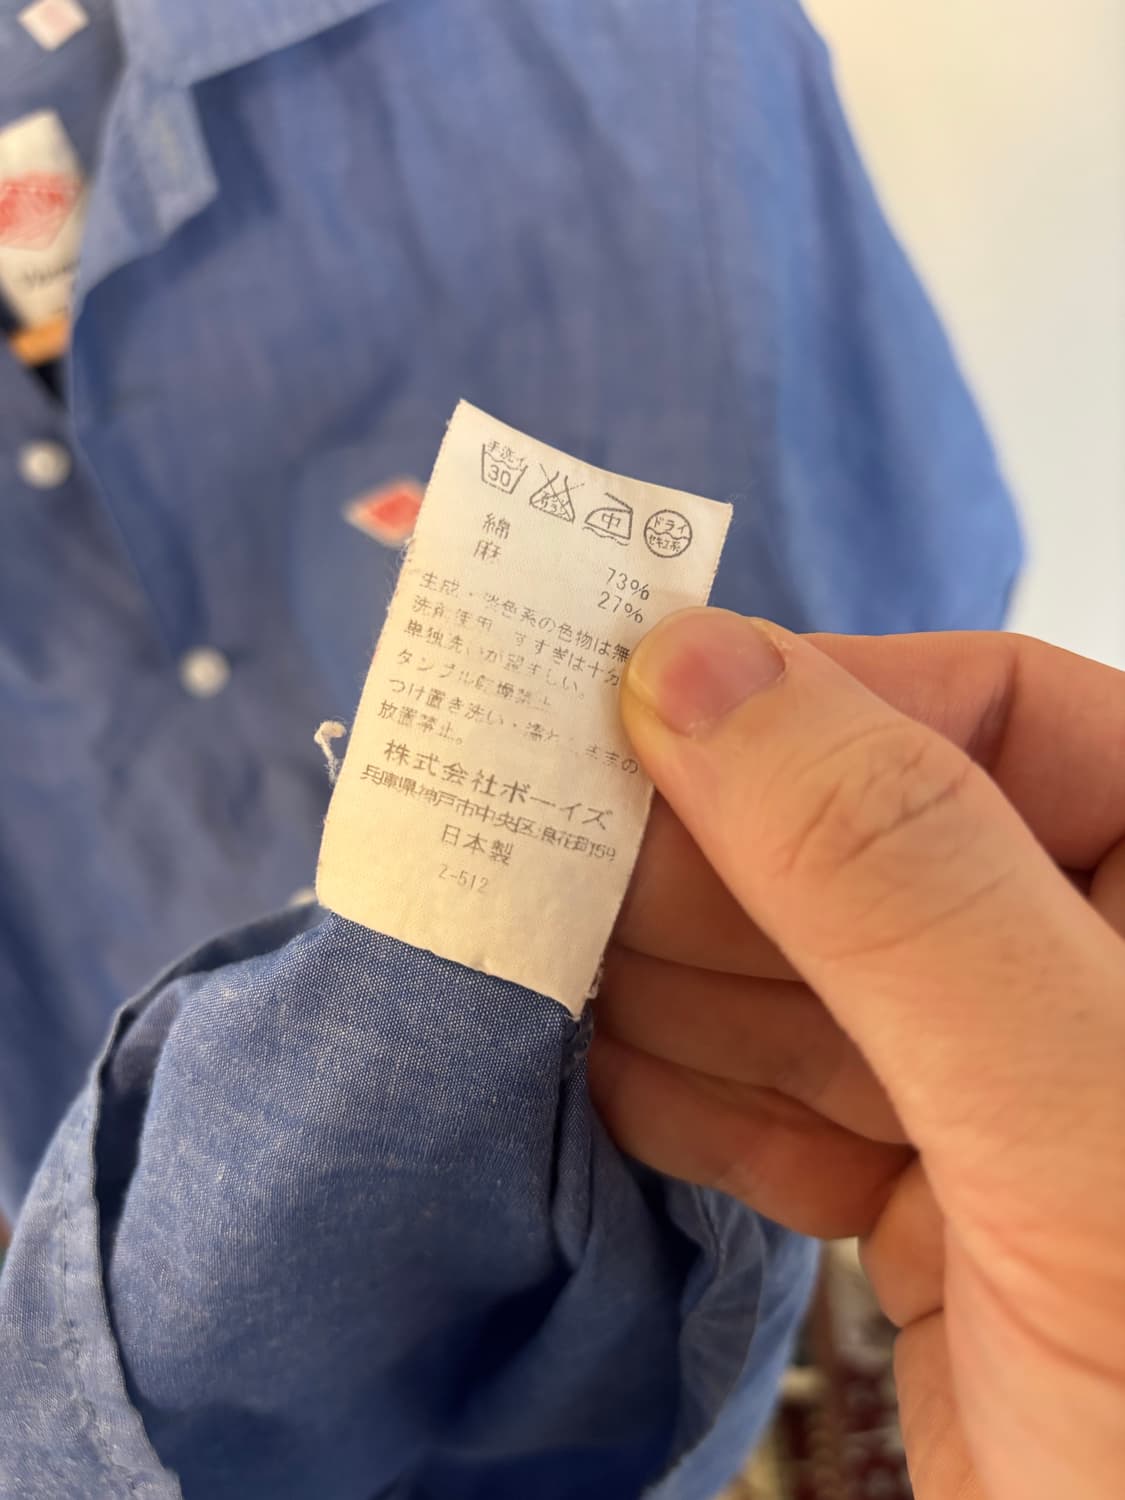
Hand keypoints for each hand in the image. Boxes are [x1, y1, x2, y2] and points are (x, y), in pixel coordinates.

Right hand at [591, 611, 1124, 1499]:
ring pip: (800, 965)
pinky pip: (785, 1092)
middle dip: (707, 863)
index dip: (801, 701)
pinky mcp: (929, 1193)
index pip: (986, 710)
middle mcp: (1095, 958)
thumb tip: (696, 669)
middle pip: (861, 835)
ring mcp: (1008, 1080)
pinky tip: (622, 1079)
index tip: (620, 715)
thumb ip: (897, 878)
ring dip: (675, 978)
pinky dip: (695, 1088)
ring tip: (554, 967)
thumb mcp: (1077, 1118)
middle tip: (544, 866)